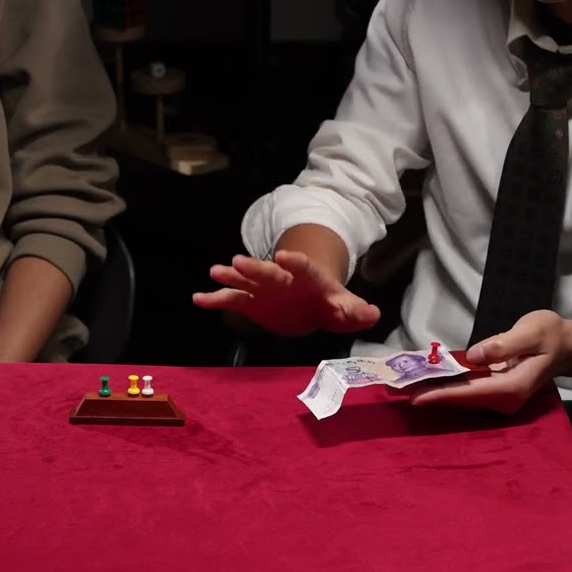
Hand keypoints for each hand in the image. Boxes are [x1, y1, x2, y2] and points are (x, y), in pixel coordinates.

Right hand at [193, 251, 380, 336]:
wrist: (310, 304)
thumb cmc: (330, 304)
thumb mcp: (347, 308)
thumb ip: (356, 311)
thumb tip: (373, 315)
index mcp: (309, 278)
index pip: (304, 268)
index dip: (295, 262)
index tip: (283, 256)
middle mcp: (283, 279)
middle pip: (270, 272)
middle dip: (255, 267)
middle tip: (238, 261)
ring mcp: (264, 289)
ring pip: (247, 281)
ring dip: (232, 276)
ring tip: (215, 271)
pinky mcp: (251, 302)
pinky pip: (231, 300)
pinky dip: (216, 299)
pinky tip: (198, 298)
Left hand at [410, 310, 571, 413]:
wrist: (568, 346)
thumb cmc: (551, 335)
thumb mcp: (532, 331)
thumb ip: (505, 344)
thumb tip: (474, 355)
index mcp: (512, 387)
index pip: (470, 393)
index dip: (441, 394)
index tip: (415, 397)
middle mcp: (504, 400)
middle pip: (461, 399)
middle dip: (430, 394)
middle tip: (397, 389)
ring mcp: (501, 399)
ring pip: (462, 397)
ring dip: (435, 391)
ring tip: (405, 386)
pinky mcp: (497, 392)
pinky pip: (468, 391)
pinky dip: (447, 386)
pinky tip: (427, 380)